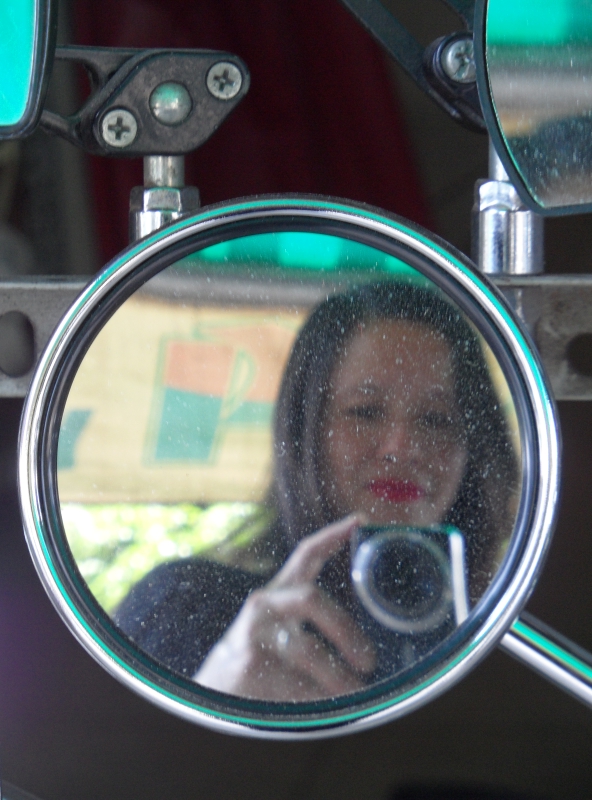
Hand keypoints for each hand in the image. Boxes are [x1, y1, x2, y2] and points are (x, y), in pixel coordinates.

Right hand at [194, 514, 375, 700]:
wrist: (208, 701)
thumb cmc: (257, 666)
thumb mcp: (278, 634)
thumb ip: (309, 626)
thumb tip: (366, 645)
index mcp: (277, 595)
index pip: (306, 554)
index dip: (334, 535)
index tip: (360, 521)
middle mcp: (264, 606)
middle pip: (313, 599)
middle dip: (348, 632)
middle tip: (369, 662)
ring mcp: (254, 635)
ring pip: (310, 651)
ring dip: (340, 679)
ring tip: (356, 695)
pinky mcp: (249, 667)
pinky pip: (298, 685)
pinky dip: (320, 702)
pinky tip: (325, 713)